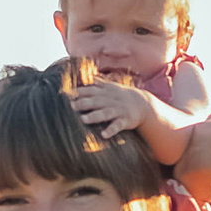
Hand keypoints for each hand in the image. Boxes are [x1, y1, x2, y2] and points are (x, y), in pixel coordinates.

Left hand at [71, 81, 186, 160]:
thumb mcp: (111, 87)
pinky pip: (117, 126)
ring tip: (83, 120)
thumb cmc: (122, 96)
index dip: (79, 92)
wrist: (143, 104)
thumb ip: (98, 83)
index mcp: (105, 92)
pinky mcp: (125, 121)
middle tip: (72, 106)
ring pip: (105, 113)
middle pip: (96, 101)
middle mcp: (110, 100)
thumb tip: (86, 75)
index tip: (66, 94)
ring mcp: (118, 110)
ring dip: (94, 116)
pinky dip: (111, 130)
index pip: (90, 90)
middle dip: (84, 103)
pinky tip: (103, 135)